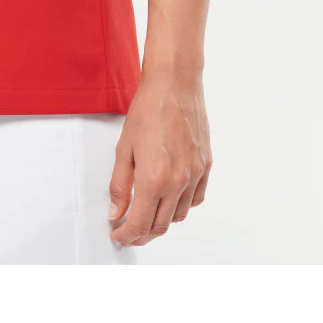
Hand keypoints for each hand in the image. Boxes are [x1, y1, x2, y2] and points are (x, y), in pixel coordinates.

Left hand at [108, 72, 211, 246]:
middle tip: (128, 232)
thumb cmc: (148, 110)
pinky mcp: (206, 166)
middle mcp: (178, 181)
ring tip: (146, 215)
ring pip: (179, 216)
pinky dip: (181, 206)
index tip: (118, 237)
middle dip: (141, 234)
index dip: (126, 236)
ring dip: (161, 221)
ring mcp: (195, 174)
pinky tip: (168, 199)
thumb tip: (116, 212)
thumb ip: (120, 186)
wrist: (174, 85)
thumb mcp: (123, 150)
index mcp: (154, 179)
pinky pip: (195, 199)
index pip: (140, 224)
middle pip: (161, 225)